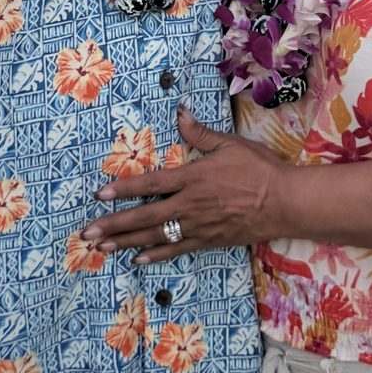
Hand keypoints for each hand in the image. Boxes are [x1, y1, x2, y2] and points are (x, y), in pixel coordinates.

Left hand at [84, 107, 285, 262]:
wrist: (284, 202)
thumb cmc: (258, 169)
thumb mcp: (230, 144)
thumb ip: (201, 133)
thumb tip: (180, 114)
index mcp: (192, 178)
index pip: (150, 184)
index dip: (123, 190)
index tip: (99, 195)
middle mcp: (189, 205)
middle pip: (144, 216)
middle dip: (113, 224)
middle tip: (87, 233)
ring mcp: (197, 226)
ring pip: (155, 236)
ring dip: (126, 242)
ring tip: (103, 247)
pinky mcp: (208, 241)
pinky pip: (177, 249)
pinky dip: (156, 254)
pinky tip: (138, 258)